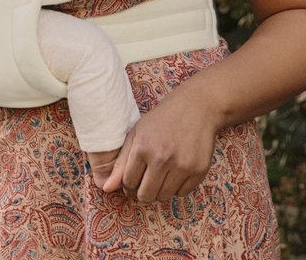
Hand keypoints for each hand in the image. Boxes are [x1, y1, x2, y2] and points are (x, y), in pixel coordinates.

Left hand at [102, 86, 219, 201]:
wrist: (197, 107)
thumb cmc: (162, 119)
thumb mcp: (137, 133)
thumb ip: (121, 162)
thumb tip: (106, 188)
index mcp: (143, 147)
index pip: (128, 183)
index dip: (128, 185)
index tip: (132, 181)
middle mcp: (162, 158)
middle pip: (145, 195)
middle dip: (141, 192)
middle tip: (145, 182)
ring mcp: (182, 166)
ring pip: (164, 197)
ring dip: (159, 191)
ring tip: (160, 176)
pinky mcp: (199, 170)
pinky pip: (182, 194)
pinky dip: (177, 188)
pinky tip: (176, 172)